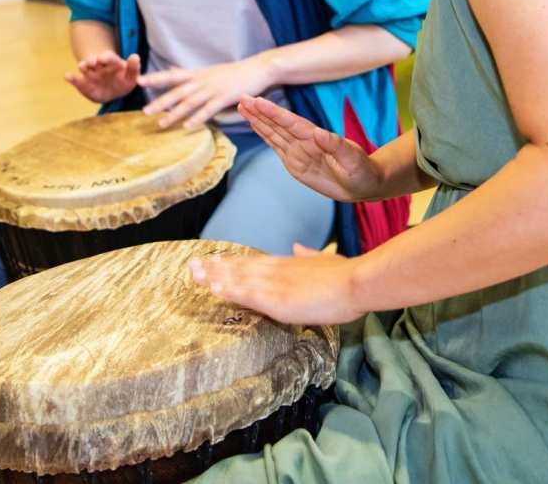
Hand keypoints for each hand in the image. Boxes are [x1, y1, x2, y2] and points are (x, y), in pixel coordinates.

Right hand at [65, 51, 140, 102]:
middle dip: (92, 60)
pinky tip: (67, 76)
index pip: (108, 57)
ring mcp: (90, 74)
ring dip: (83, 66)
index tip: (103, 58)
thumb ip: (133, 68)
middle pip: (94, 60)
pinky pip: (76, 80)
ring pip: (84, 68)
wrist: (111, 92)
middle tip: (93, 62)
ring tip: (82, 66)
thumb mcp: (131, 76)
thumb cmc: (123, 81)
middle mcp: (99, 66)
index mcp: (111, 62)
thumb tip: (135, 56)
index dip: (106, 57)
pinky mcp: (83, 84)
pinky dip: (71, 78)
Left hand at [139, 56, 275, 129]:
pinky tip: (188, 127)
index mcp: (198, 74)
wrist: (258, 69)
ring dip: (175, 113)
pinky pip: (208, 109)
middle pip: (177, 91)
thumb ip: (190, 73)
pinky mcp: (225, 97)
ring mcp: (213, 88)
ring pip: (190, 102)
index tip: (139, 80)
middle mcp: (202, 80)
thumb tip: (171, 70)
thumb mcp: (209, 70)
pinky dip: (198, 118)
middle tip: (144, 112)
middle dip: (160, 101)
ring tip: (162, 124)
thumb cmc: (234, 72)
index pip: (173, 76)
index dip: (156, 78)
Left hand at [189, 244, 363, 324]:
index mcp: (287, 264)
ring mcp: (275, 284)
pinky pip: (248, 295)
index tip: (212, 260)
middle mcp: (276, 271)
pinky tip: (214, 288)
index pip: (252, 263)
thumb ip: (308, 254)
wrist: (357, 280)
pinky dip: (230, 290)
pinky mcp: (278, 300)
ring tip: (194, 273)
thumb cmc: (346, 274)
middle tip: (191, 265)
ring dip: (215, 276)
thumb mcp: (324, 260)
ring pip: (238, 278)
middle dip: (215, 267)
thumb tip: (297, 247)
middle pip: (240, 268)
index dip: (231, 262)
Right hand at [238, 96, 382, 202]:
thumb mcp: (353, 160)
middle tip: (242, 97)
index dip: (274, 112)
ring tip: (243, 107)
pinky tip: (255, 125)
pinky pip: (276, 146)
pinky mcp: (295, 163)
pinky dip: (264, 135)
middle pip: (278, 124)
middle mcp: (304, 141)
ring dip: (258, 121)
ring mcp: (298, 151)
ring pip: (274, 133)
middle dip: (260, 112)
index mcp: (316, 138)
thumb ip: (337, 146)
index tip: (259, 101)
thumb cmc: (362, 171)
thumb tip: (319, 133)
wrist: (363, 185)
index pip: (291, 122)